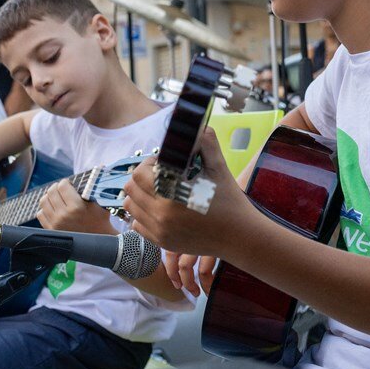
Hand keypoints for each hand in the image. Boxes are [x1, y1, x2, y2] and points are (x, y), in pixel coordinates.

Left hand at [37, 180, 114, 234]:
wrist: (98, 240)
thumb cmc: (101, 219)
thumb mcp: (101, 201)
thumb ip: (98, 183)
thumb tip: (102, 164)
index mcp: (76, 206)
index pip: (62, 185)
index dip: (65, 183)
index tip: (69, 184)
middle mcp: (64, 215)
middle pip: (51, 192)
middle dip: (56, 188)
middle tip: (62, 189)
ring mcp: (55, 224)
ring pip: (43, 202)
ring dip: (49, 197)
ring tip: (57, 198)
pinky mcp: (51, 231)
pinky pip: (40, 214)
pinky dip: (45, 209)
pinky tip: (54, 209)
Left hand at [123, 128, 254, 290]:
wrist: (239, 235)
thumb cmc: (230, 200)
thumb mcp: (219, 168)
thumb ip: (206, 143)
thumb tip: (197, 126)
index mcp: (174, 193)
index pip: (140, 173)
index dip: (149, 164)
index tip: (163, 164)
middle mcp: (162, 213)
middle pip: (131, 189)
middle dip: (142, 178)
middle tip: (159, 176)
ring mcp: (160, 230)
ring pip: (130, 206)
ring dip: (140, 195)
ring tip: (158, 192)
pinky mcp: (162, 242)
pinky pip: (136, 225)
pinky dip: (143, 215)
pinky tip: (160, 210)